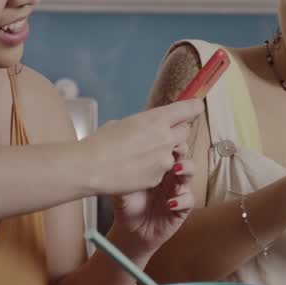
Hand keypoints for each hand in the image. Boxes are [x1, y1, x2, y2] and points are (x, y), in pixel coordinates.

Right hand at [81, 99, 202, 195]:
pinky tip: (134, 169)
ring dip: (163, 153)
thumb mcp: (122, 123)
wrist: (90, 168)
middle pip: (185, 132)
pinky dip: (153, 169)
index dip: (193, 107)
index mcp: (157, 119)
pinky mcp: (158, 177)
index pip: (189, 108)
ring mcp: (164, 160)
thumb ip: (142, 124)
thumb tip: (147, 127)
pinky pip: (162, 171)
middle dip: (176, 132)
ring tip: (138, 156)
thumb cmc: (100, 143)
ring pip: (173, 154)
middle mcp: (166, 138)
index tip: (195, 107)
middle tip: (160, 135)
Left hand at [110, 147, 194, 258]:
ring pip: (190, 175)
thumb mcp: (121, 187)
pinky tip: (170, 202)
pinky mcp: (182, 208)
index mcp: (156, 167)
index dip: (169, 142)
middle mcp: (170, 177)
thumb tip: (116, 157)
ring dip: (185, 171)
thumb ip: (122, 173)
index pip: (167, 149)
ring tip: (176, 171)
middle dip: (182, 151)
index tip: (164, 137)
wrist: (129, 232)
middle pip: (183, 157)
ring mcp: (177, 191)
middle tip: (175, 151)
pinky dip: (181, 200)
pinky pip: (188, 200)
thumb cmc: (126, 206)